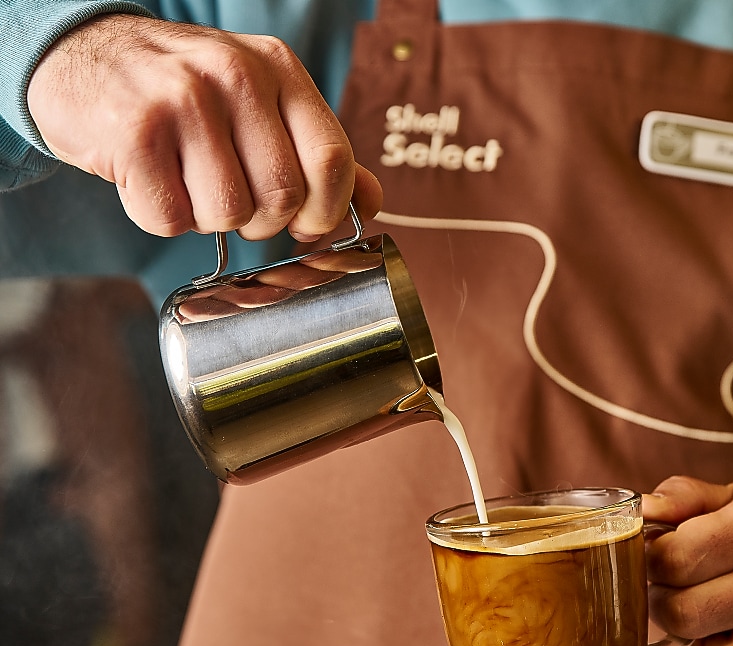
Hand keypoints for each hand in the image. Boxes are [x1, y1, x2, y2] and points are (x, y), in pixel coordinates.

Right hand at [27, 14, 381, 240]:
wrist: (79, 53)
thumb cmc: (182, 91)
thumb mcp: (259, 101)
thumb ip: (316, 150)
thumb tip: (373, 203)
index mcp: (279, 68)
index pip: (333, 160)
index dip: (325, 211)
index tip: (306, 224)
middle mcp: (236, 74)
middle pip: (282, 197)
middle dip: (260, 220)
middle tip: (232, 199)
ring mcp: (183, 99)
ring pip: (227, 214)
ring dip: (206, 219)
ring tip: (186, 181)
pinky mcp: (134, 132)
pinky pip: (170, 218)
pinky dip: (160, 216)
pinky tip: (149, 180)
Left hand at [642, 476, 732, 645]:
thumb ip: (684, 497)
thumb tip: (641, 510)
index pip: (673, 557)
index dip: (652, 559)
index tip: (660, 556)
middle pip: (679, 613)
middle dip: (662, 601)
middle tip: (675, 588)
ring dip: (683, 645)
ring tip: (699, 618)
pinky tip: (720, 644)